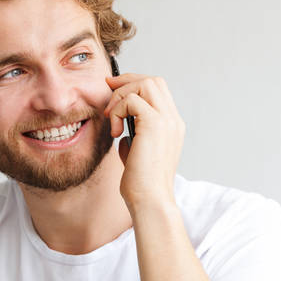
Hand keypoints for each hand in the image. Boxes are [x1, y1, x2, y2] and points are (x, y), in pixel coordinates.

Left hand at [103, 73, 184, 212]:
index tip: (113, 90)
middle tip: (107, 91)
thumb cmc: (141, 184)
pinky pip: (132, 100)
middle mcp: (173, 120)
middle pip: (153, 80)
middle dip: (126, 81)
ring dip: (121, 96)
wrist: (150, 200)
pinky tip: (115, 131)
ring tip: (111, 118)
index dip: (134, 84)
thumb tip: (121, 129)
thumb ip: (133, 137)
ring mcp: (167, 121)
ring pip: (145, 84)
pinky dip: (118, 110)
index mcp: (171, 126)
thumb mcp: (136, 154)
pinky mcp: (154, 125)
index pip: (157, 90)